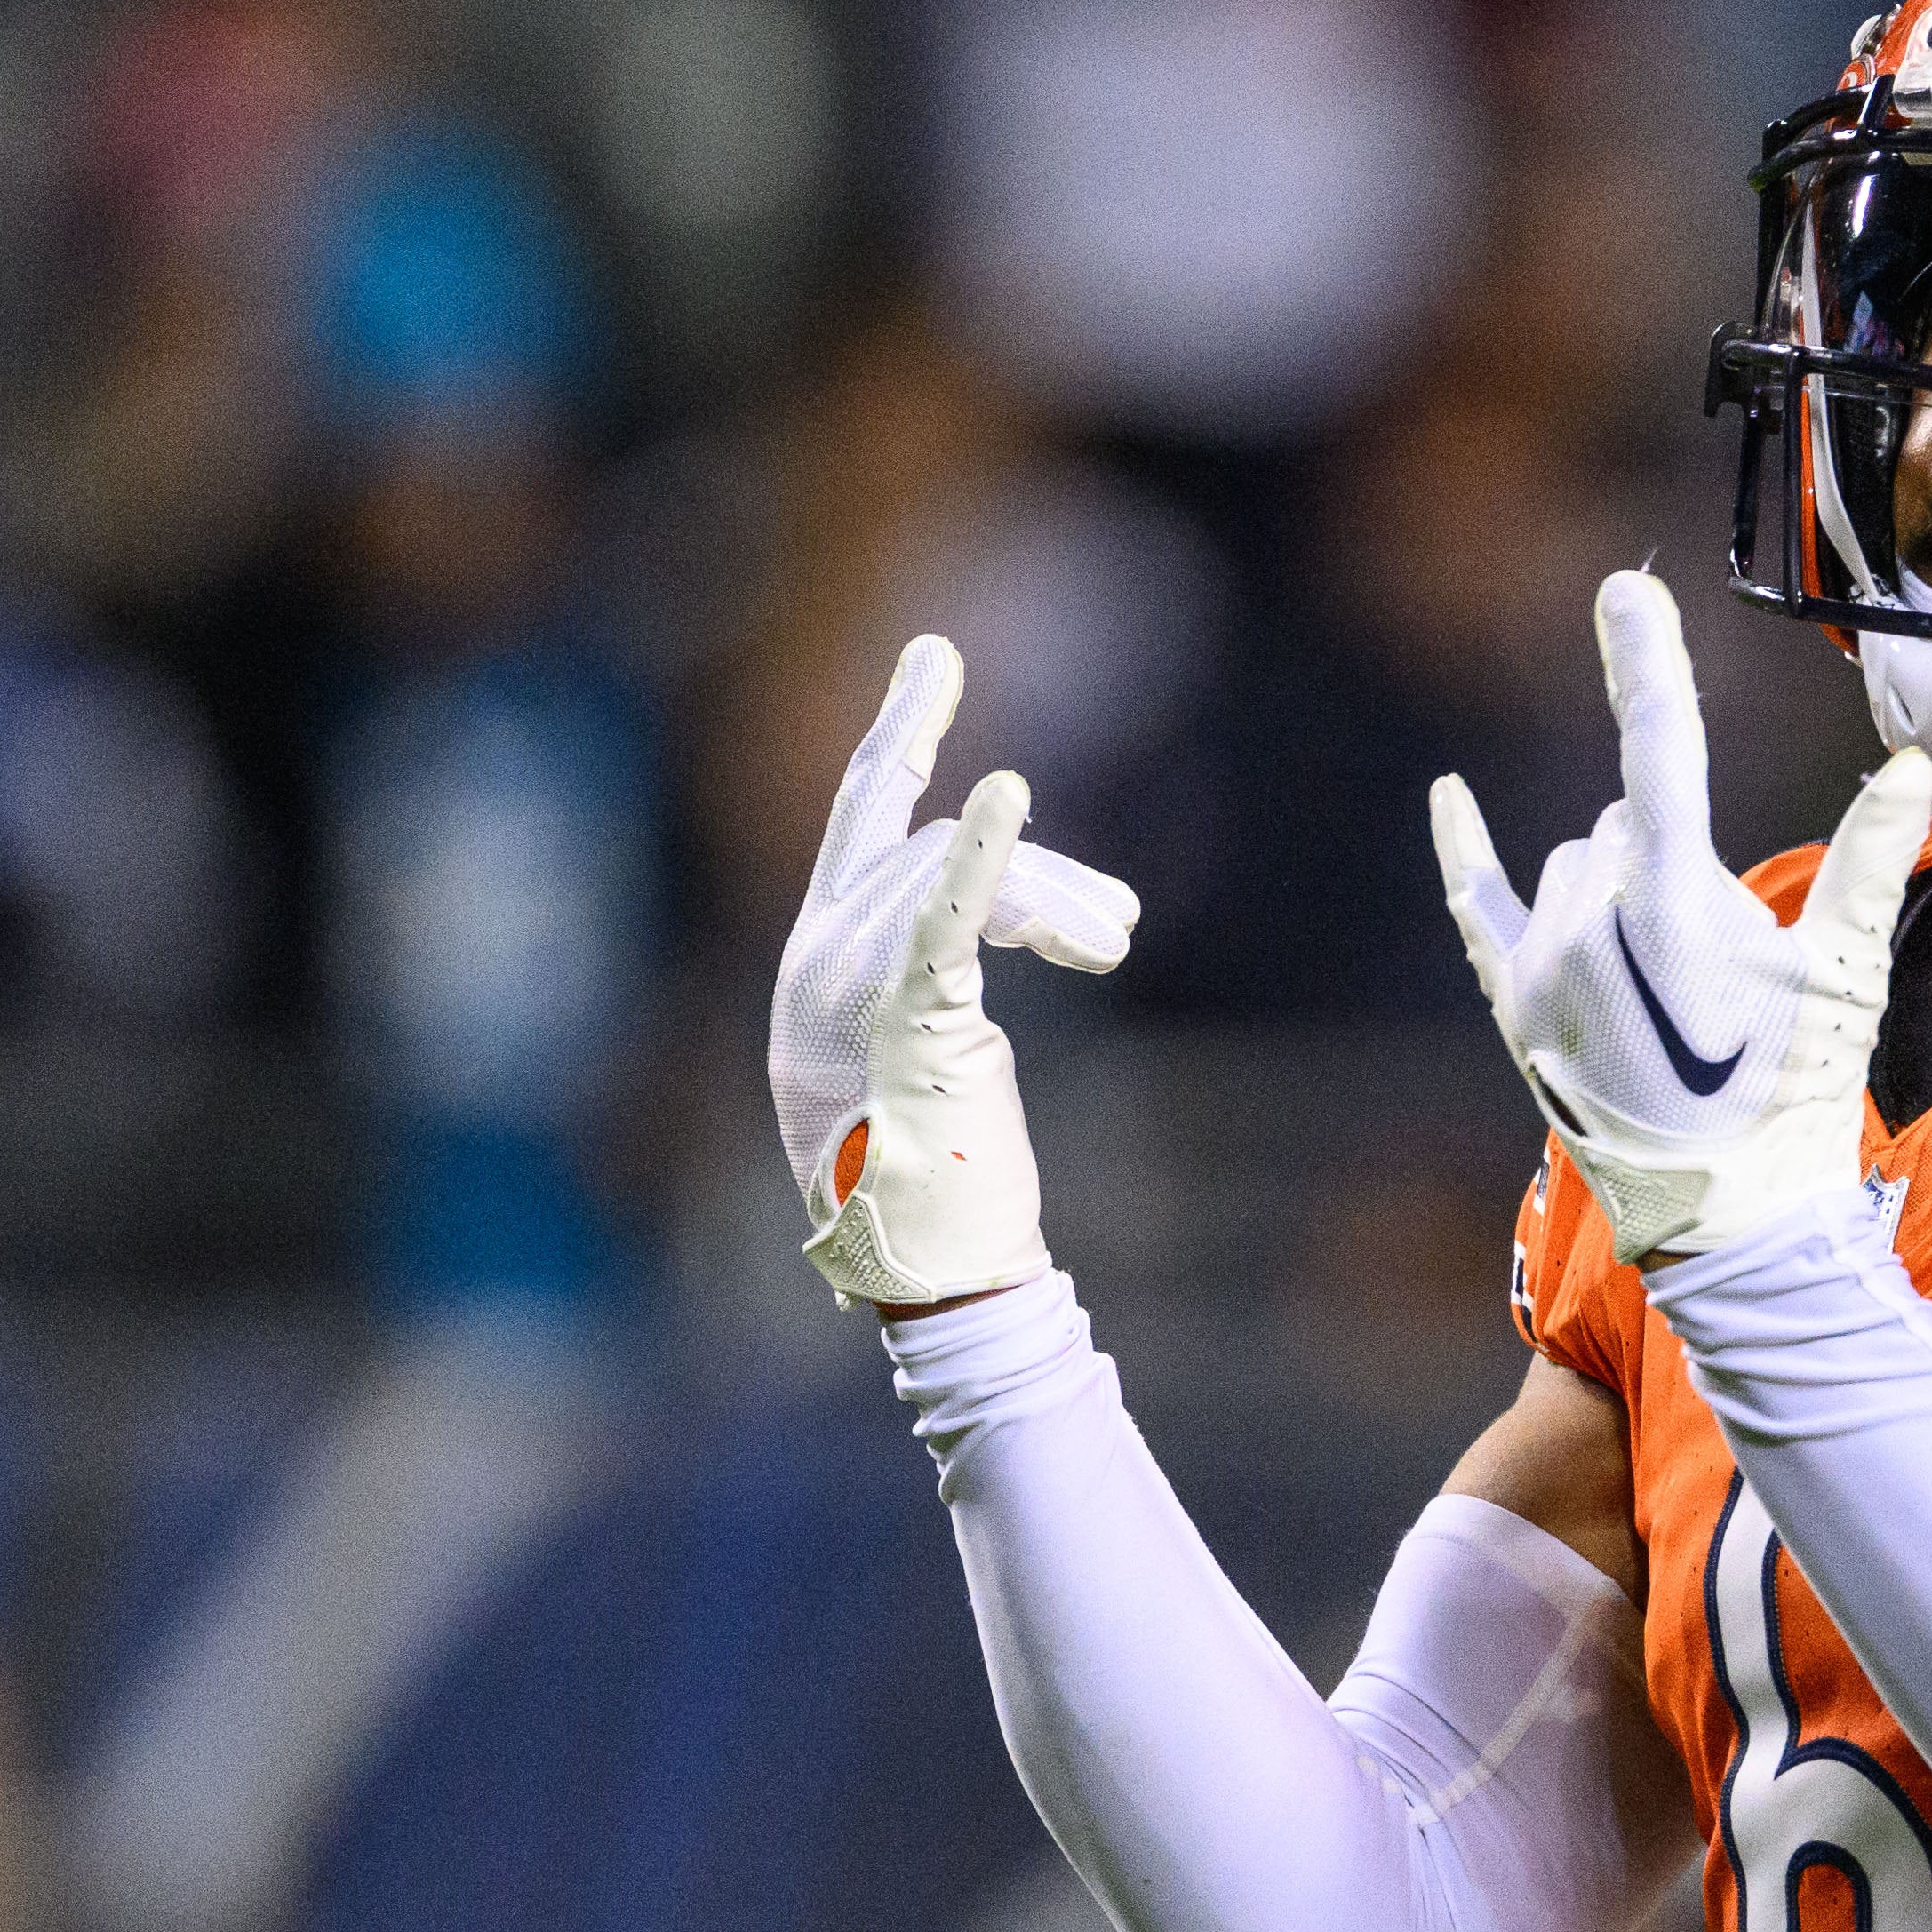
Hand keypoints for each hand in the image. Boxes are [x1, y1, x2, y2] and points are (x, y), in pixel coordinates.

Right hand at [769, 635, 1140, 1305]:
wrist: (934, 1272)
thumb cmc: (947, 1182)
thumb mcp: (936, 1051)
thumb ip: (945, 973)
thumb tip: (1026, 911)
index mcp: (819, 966)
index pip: (862, 821)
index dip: (901, 733)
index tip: (936, 658)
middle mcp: (814, 963)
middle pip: (929, 845)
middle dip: (1037, 871)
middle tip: (1117, 929)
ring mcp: (844, 990)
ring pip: (956, 876)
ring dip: (1054, 904)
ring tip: (1114, 953)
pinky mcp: (900, 1021)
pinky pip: (940, 920)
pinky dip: (984, 860)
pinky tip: (1010, 790)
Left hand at [1430, 572, 1931, 1264]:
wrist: (1728, 1219)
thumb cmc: (1797, 1097)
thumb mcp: (1845, 977)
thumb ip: (1866, 860)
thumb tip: (1908, 762)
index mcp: (1674, 903)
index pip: (1659, 747)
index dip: (1644, 658)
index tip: (1626, 587)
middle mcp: (1590, 921)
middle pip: (1628, 823)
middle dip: (1674, 860)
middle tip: (1726, 966)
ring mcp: (1541, 964)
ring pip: (1574, 865)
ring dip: (1619, 891)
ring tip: (1674, 990)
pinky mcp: (1514, 1002)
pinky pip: (1477, 900)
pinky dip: (1465, 847)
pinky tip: (1448, 793)